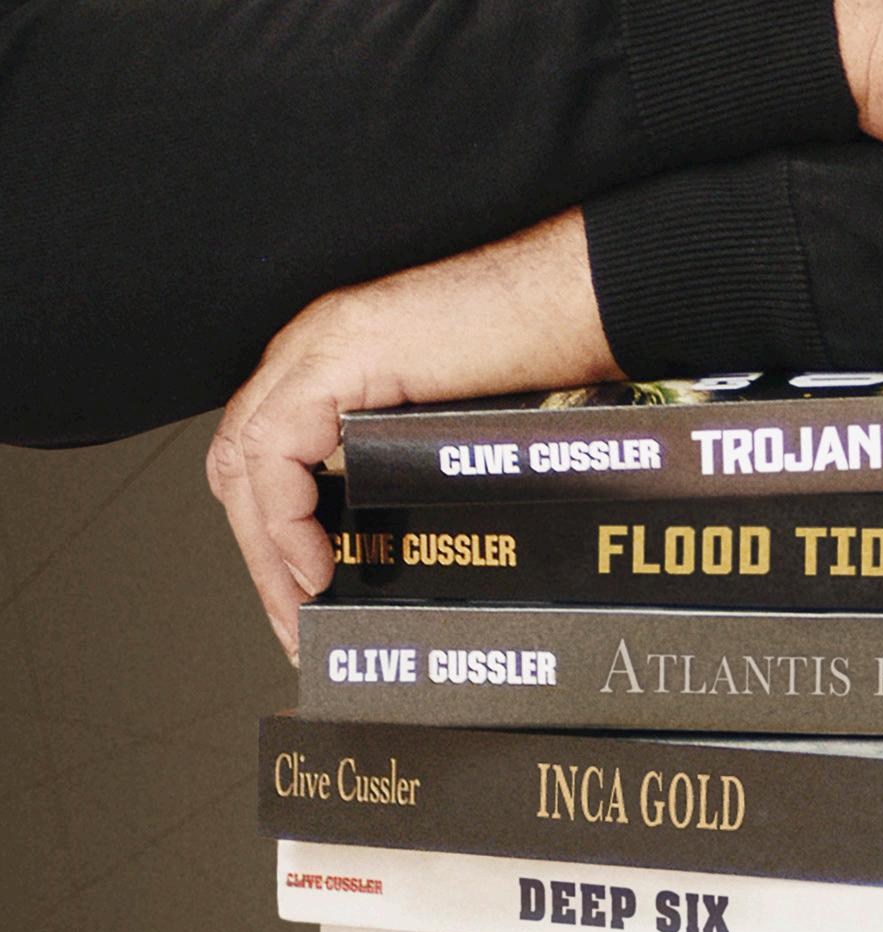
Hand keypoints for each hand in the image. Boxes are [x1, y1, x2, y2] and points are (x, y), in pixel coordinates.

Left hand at [206, 208, 622, 662]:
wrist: (571, 293)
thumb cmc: (535, 349)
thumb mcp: (452, 427)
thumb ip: (407, 472)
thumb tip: (412, 550)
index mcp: (336, 365)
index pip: (268, 458)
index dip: (272, 530)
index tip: (297, 595)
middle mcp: (315, 351)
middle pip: (243, 464)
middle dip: (260, 551)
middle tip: (289, 619)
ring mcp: (321, 346)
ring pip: (246, 460)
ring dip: (266, 546)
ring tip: (300, 606)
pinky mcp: (339, 352)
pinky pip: (276, 447)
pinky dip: (285, 518)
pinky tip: (314, 565)